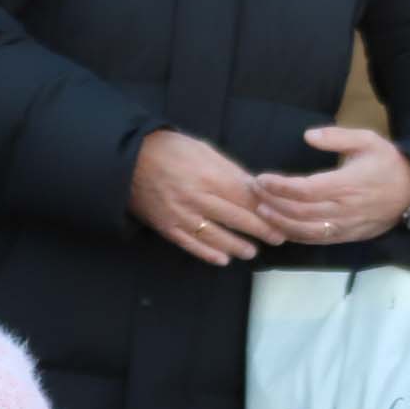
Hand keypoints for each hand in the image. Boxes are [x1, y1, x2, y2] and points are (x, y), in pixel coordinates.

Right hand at [131, 130, 282, 266]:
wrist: (126, 157)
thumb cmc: (170, 150)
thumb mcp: (204, 151)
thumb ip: (231, 171)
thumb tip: (257, 188)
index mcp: (210, 177)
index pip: (248, 199)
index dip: (268, 211)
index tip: (284, 218)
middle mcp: (197, 198)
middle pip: (238, 219)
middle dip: (262, 231)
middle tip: (278, 238)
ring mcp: (181, 215)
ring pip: (216, 237)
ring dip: (238, 246)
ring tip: (251, 251)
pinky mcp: (166, 226)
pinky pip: (191, 245)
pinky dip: (208, 254)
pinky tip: (223, 259)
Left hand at [251, 128, 409, 246]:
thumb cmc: (389, 163)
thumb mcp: (369, 140)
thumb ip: (338, 137)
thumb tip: (307, 136)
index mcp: (347, 184)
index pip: (304, 190)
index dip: (278, 187)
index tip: (260, 179)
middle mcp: (344, 208)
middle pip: (299, 211)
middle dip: (271, 202)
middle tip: (253, 191)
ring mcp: (346, 225)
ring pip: (305, 230)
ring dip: (279, 222)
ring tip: (260, 210)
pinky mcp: (348, 235)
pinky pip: (317, 239)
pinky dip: (295, 235)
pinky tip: (281, 227)